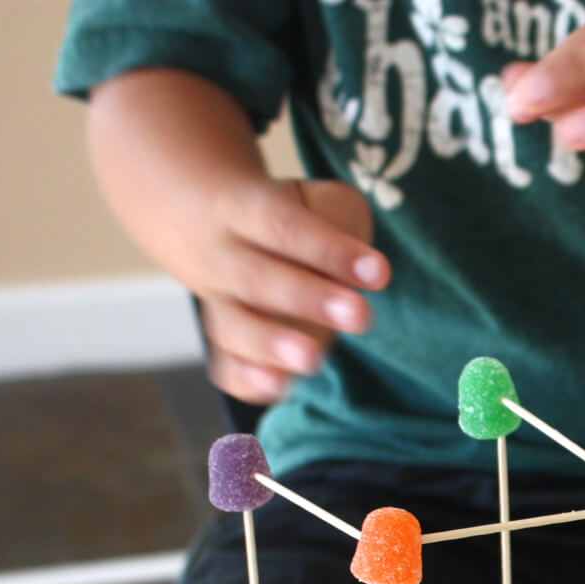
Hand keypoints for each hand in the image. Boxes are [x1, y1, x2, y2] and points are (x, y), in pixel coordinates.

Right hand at [193, 179, 389, 403]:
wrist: (205, 220)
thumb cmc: (286, 212)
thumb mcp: (312, 194)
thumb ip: (338, 218)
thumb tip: (359, 268)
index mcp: (242, 208)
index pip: (284, 226)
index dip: (329, 249)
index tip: (379, 273)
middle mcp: (221, 257)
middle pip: (256, 279)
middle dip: (309, 300)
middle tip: (360, 316)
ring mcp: (217, 304)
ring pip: (234, 326)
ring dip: (272, 345)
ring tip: (313, 360)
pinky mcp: (224, 343)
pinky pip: (225, 366)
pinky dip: (248, 380)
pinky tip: (278, 387)